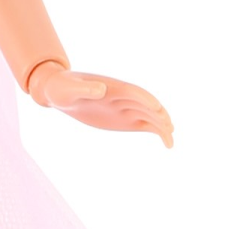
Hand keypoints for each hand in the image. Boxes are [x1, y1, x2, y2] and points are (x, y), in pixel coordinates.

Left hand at [27, 60, 174, 147]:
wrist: (58, 91)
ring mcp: (124, 108)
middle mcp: (122, 96)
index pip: (132, 91)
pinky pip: (145, 124)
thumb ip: (85, 89)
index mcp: (111, 86)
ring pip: (149, 115)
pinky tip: (167, 143)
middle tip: (168, 128)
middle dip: (157, 114)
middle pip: (145, 104)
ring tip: (170, 141)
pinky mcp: (123, 120)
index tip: (156, 108)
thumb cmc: (61, 87)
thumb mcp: (69, 87)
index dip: (144, 98)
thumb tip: (102, 88)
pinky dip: (157, 131)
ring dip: (161, 125)